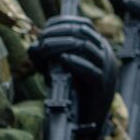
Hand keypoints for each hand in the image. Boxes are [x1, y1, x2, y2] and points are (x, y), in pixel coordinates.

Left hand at [28, 15, 117, 139]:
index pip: (83, 24)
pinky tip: (62, 59)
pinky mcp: (102, 84)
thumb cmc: (75, 89)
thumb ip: (52, 55)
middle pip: (83, 32)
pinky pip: (91, 69)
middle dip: (60, 33)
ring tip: (47, 47)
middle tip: (43, 39)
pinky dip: (75, 62)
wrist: (89, 116)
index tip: (45, 28)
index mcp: (98, 46)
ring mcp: (106, 68)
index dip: (63, 23)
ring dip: (63, 45)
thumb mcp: (64, 68)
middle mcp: (104, 53)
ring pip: (87, 47)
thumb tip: (34, 47)